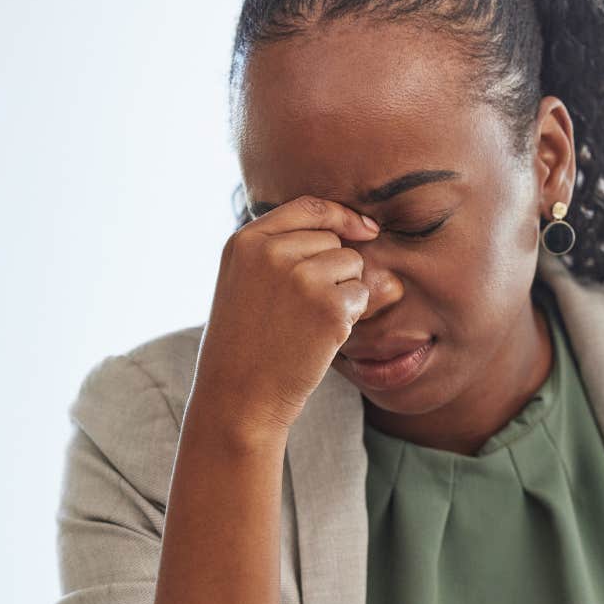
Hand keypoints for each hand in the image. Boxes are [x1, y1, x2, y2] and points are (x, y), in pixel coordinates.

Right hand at [189, 196, 377, 444]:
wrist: (239, 396)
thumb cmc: (244, 343)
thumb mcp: (242, 280)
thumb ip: (277, 247)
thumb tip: (345, 227)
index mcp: (246, 241)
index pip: (308, 206)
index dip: (342, 215)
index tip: (364, 228)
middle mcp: (271, 251)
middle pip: (334, 239)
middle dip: (333, 269)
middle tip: (302, 309)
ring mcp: (301, 276)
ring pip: (352, 264)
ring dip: (343, 292)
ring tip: (307, 322)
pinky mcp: (328, 305)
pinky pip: (361, 295)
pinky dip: (350, 316)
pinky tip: (319, 337)